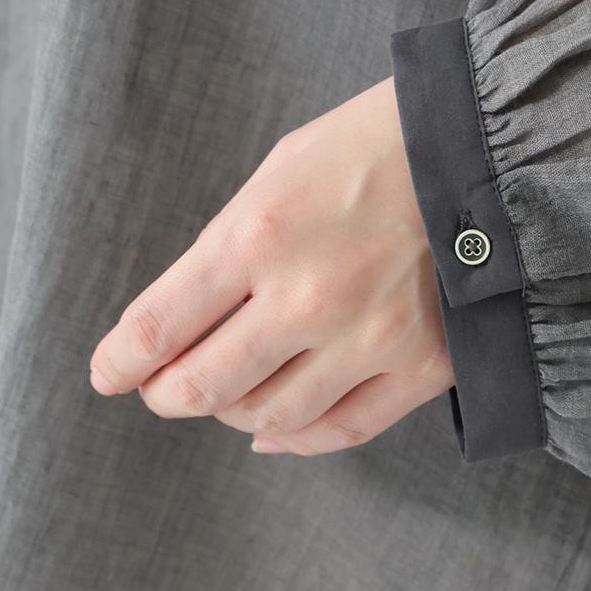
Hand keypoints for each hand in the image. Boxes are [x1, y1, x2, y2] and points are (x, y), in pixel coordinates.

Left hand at [88, 75, 454, 454]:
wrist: (480, 152)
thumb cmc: (370, 150)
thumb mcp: (279, 174)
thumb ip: (227, 250)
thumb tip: (184, 326)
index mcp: (258, 234)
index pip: (157, 325)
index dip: (119, 361)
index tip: (109, 373)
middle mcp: (308, 296)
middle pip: (202, 385)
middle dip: (166, 393)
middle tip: (162, 388)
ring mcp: (369, 337)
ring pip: (269, 417)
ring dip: (232, 413)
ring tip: (232, 394)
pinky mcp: (422, 364)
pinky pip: (343, 430)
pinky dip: (298, 440)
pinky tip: (277, 431)